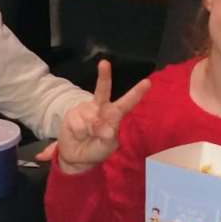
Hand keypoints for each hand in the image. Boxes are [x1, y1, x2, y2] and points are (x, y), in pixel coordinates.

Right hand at [36, 59, 149, 174]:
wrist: (76, 157)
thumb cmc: (96, 149)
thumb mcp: (106, 146)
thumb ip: (107, 136)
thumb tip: (104, 127)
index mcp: (114, 115)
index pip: (126, 103)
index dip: (136, 93)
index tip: (147, 82)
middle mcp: (100, 108)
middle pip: (103, 91)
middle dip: (104, 76)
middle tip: (104, 64)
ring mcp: (86, 109)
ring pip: (90, 116)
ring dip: (90, 130)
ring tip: (87, 136)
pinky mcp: (73, 113)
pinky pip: (78, 123)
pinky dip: (79, 132)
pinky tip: (78, 135)